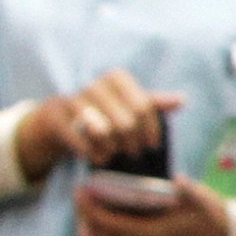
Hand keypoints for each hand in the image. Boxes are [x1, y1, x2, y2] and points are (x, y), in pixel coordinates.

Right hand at [15, 70, 180, 179]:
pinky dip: (93, 153)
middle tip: (134, 153)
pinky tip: (99, 157)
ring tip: (116, 153)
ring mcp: (71, 99)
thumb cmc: (102, 112)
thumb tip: (181, 99)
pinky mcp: (54, 117)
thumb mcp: (127, 104)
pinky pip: (80, 141)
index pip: (144, 107)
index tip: (151, 145)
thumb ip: (153, 103)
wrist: (58, 119)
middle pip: (126, 121)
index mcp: (116, 77)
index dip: (151, 130)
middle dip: (133, 143)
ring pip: (103, 131)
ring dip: (113, 148)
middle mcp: (93, 84)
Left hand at [75, 174, 229, 235]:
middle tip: (81, 193)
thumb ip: (190, 191)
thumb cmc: (214, 221)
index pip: (109, 223)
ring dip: (95, 223)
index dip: (90, 208)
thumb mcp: (205, 203)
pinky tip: (107, 209)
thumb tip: (177, 178)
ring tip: (89, 199)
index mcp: (151, 234)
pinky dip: (108, 226)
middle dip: (86, 216)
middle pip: (102, 234)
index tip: (81, 189)